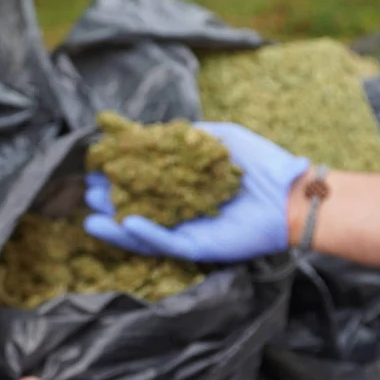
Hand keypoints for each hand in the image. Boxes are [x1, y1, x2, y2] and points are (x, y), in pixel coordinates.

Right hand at [83, 122, 310, 262]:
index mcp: (185, 184)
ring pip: (145, 232)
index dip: (120, 173)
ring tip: (90, 217)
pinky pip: (167, 243)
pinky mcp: (200, 246)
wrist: (292, 194)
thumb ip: (186, 137)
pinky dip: (146, 235)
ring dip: (117, 226)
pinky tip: (127, 222)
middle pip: (137, 207)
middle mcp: (183, 209)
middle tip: (86, 191)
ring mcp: (189, 229)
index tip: (96, 164)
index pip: (145, 180)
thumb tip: (149, 133)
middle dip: (110, 201)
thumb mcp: (220, 138)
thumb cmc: (263, 164)